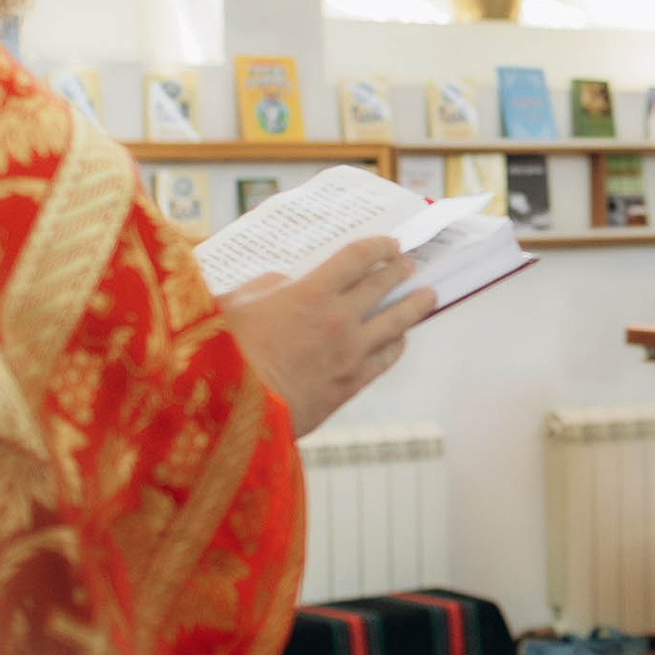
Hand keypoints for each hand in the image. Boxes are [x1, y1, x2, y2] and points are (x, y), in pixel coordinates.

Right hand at [221, 238, 437, 436]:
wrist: (237, 411)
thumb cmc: (226, 352)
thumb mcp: (236, 303)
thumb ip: (266, 286)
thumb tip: (286, 282)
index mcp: (311, 292)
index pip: (356, 258)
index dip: (377, 247)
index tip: (390, 243)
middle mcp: (339, 319)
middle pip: (381, 285)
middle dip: (399, 270)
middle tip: (409, 263)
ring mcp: (350, 353)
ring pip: (396, 322)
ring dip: (415, 305)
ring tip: (428, 295)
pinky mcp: (351, 383)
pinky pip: (386, 359)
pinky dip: (397, 344)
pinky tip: (401, 339)